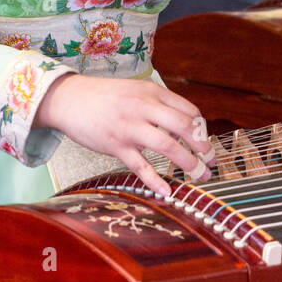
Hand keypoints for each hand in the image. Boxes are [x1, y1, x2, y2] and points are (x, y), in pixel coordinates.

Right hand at [33, 74, 215, 197]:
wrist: (70, 98)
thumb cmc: (104, 97)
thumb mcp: (135, 91)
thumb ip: (158, 105)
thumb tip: (183, 127)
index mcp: (152, 92)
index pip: (189, 111)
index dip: (202, 129)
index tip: (206, 142)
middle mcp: (144, 107)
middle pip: (185, 126)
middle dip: (204, 147)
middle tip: (211, 161)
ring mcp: (130, 127)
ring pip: (168, 146)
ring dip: (189, 163)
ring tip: (200, 175)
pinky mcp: (116, 145)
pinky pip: (141, 166)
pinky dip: (156, 181)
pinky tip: (168, 191)